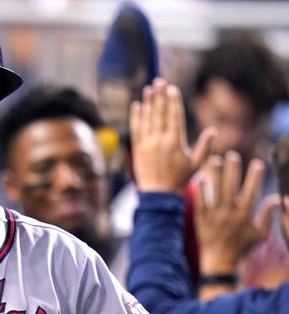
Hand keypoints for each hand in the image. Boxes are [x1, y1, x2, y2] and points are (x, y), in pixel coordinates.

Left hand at [130, 78, 215, 192]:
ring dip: (147, 102)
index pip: (174, 117)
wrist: (158, 194)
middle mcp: (159, 141)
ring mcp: (146, 144)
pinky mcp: (137, 148)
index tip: (172, 88)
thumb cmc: (179, 179)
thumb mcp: (197, 164)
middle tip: (159, 81)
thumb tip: (214, 130)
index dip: (173, 101)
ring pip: (147, 119)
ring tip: (148, 88)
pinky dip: (136, 117)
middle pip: (159, 113)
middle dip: (159, 96)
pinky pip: (136, 129)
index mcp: (175, 142)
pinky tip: (136, 105)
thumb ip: (205, 146)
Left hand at [195, 152, 277, 275]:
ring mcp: (214, 215)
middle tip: (232, 155)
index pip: (252, 191)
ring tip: (215, 159)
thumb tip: (277, 198)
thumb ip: (267, 216)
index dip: (255, 176)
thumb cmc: (241, 246)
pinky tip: (200, 177)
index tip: (258, 162)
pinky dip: (201, 190)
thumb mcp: (259, 234)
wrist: (220, 260)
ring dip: (216, 175)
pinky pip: (201, 201)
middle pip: (231, 186)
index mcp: (245, 215)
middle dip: (233, 170)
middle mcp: (230, 213)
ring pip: (215, 191)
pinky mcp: (201, 218)